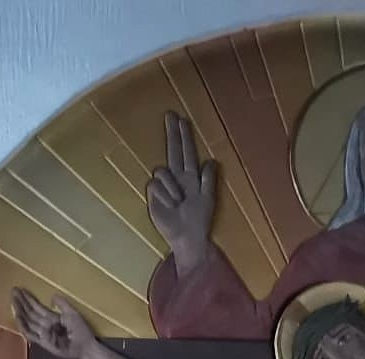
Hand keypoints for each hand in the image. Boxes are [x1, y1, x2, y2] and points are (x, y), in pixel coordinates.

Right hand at [12, 289, 95, 358]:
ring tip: (13, 300)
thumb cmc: (80, 330)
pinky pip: (30, 334)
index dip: (28, 299)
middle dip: (21, 302)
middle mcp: (45, 325)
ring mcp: (43, 333)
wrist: (84, 346)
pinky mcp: (43, 342)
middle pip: (30, 312)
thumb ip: (62, 304)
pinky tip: (17, 316)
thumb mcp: (71, 312)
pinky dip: (23, 326)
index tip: (20, 290)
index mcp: (51, 317)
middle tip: (13, 291)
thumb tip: (52, 296)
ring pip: (28, 321)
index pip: (37, 307)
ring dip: (20, 311)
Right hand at [147, 112, 215, 269]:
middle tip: (170, 115)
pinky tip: (170, 205)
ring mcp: (164, 185)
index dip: (184, 136)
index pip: (186, 151)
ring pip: (162, 171)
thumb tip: (210, 160)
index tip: (181, 119)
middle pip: (173, 150)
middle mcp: (177, 177)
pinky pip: (156, 185)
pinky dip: (165, 195)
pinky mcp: (154, 195)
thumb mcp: (208, 198)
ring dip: (172, 186)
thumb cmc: (199, 220)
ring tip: (179, 202)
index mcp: (191, 176)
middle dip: (172, 133)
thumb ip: (209, 179)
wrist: (187, 237)